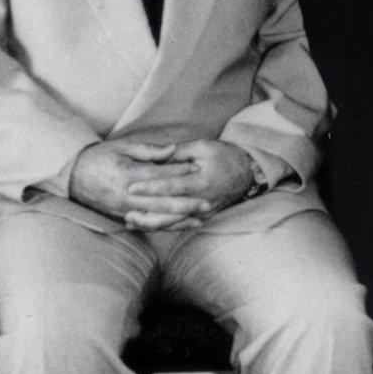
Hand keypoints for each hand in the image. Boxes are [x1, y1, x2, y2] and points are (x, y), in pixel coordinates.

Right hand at [69, 138, 199, 223]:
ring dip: (180, 220)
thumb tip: (173, 150)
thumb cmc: (99, 157)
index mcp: (127, 175)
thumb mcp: (122, 147)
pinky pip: (147, 225)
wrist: (72, 176)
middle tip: (208, 202)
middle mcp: (127, 196)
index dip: (180, 172)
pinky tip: (180, 226)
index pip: (159, 175)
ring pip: (157, 218)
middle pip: (162, 202)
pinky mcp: (122, 218)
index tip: (199, 168)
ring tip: (200, 219)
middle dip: (187, 203)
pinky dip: (165, 227)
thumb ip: (149, 151)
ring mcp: (124, 210)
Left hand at [124, 139, 257, 229]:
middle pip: (170, 212)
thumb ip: (178, 153)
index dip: (150, 187)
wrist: (248, 173)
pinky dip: (162, 226)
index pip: (171, 186)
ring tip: (130, 221)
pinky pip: (180, 224)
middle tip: (125, 212)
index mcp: (201, 181)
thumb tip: (155, 156)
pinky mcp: (203, 217)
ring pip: (174, 223)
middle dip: (146, 213)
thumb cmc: (224, 155)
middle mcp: (202, 200)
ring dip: (151, 224)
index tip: (131, 187)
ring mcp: (203, 212)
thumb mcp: (203, 147)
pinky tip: (145, 225)